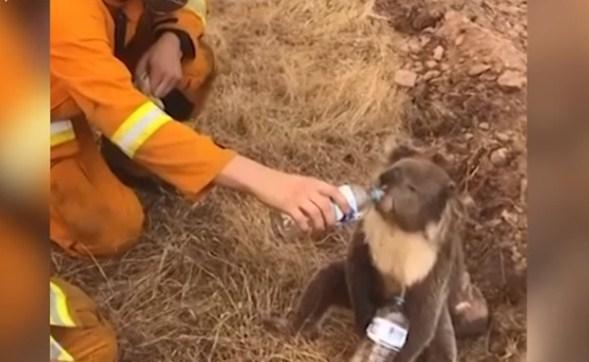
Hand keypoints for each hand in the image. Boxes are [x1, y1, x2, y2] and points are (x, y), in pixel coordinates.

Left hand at [135, 32, 182, 97]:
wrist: (170, 45)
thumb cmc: (153, 53)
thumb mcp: (142, 62)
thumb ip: (140, 77)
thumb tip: (139, 90)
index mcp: (158, 71)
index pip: (153, 91)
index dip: (147, 93)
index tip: (142, 90)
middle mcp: (169, 76)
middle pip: (159, 94)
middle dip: (152, 94)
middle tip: (147, 89)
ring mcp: (175, 78)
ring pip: (165, 93)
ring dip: (158, 91)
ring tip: (153, 84)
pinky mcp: (179, 79)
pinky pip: (169, 89)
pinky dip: (164, 87)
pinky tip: (160, 80)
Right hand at [215, 155, 350, 231]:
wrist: (263, 180)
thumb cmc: (282, 182)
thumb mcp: (302, 182)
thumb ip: (313, 191)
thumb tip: (327, 205)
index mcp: (313, 182)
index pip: (334, 191)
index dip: (343, 203)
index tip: (347, 213)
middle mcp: (308, 189)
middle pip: (326, 206)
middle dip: (331, 219)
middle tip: (330, 227)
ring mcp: (298, 197)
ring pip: (316, 214)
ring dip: (319, 225)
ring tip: (318, 230)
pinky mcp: (287, 206)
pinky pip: (301, 219)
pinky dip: (305, 227)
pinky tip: (305, 230)